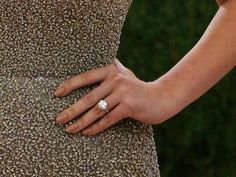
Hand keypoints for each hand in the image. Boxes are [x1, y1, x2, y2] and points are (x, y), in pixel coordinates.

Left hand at [53, 59, 169, 135]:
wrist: (160, 97)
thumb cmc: (138, 88)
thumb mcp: (125, 74)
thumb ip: (111, 69)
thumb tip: (96, 65)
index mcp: (111, 70)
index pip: (86, 77)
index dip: (70, 85)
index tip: (56, 94)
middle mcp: (116, 80)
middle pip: (88, 98)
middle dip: (71, 110)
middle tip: (59, 119)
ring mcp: (123, 93)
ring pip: (97, 111)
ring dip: (81, 122)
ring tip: (69, 129)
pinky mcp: (129, 106)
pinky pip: (108, 119)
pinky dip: (96, 128)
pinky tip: (87, 133)